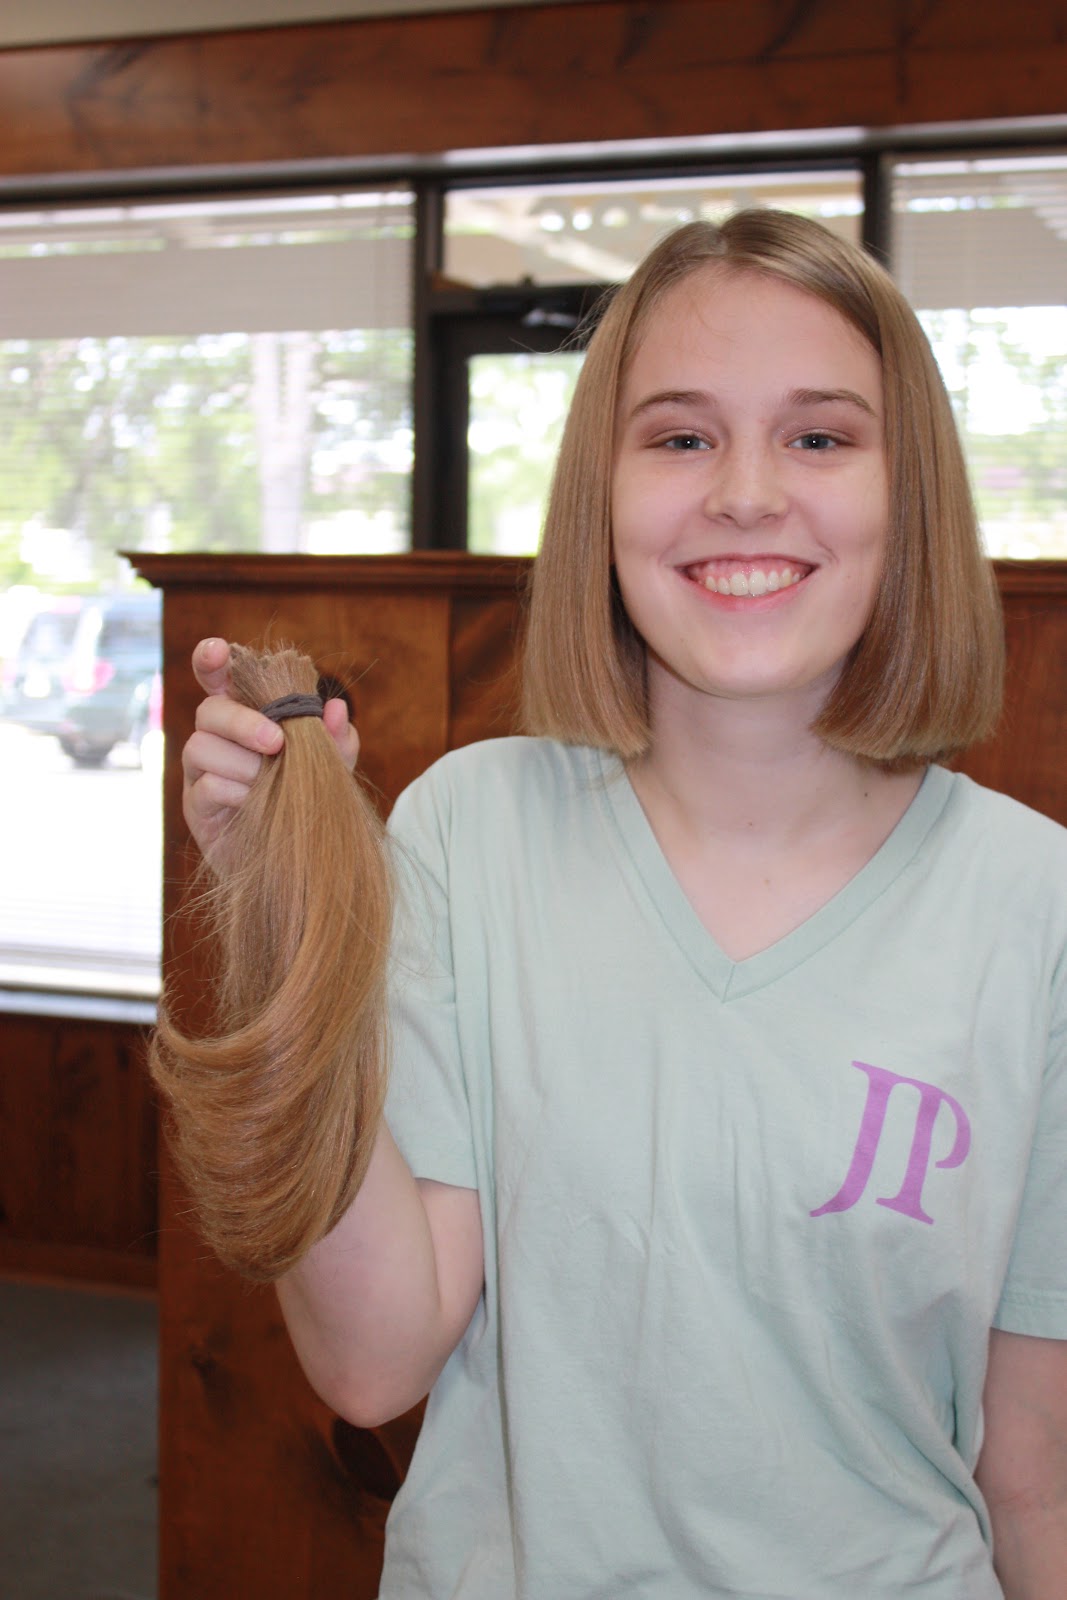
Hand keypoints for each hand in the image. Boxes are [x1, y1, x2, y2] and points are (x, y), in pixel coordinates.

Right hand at [181, 637, 359, 862]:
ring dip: (242, 764)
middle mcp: (218, 739)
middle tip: (275, 742)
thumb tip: (336, 708)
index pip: (220, 678)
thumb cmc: (308, 808)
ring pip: (200, 746)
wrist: (296, 865)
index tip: (219, 651)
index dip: (213, 660)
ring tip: (268, 782)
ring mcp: (202, 773)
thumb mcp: (332, 773)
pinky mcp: (196, 806)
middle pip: (209, 710)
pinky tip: (255, 805)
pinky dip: (234, 792)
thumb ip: (336, 742)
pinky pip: (205, 786)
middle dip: (241, 722)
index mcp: (248, 717)